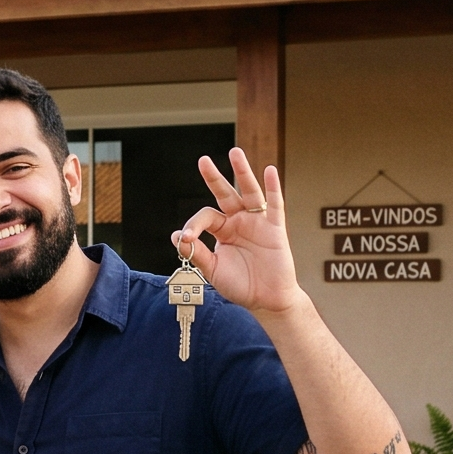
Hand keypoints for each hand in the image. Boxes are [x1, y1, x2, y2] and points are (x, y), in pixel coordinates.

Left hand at [172, 148, 303, 316]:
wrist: (266, 301)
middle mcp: (239, 222)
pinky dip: (272, 187)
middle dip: (214, 177)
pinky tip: (269, 171)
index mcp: (223, 230)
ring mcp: (258, 223)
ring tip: (235, 153)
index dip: (195, 225)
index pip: (206, 217)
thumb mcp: (212, 270)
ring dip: (242, 172)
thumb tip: (177, 236)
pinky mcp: (275, 228)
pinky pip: (274, 204)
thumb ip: (197, 253)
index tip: (188, 239)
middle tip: (203, 160)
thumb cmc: (240, 285)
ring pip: (249, 192)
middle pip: (226, 194)